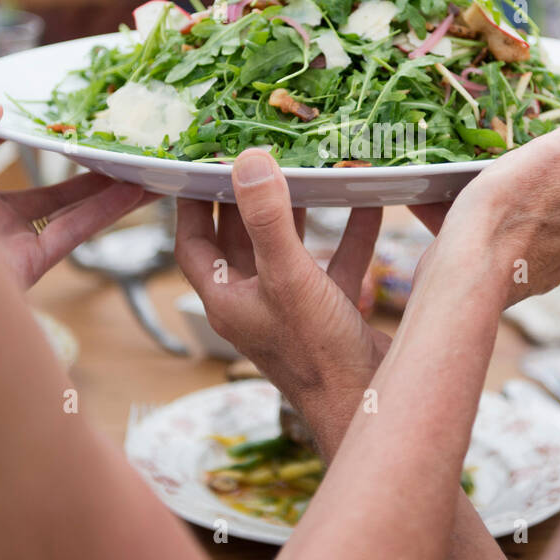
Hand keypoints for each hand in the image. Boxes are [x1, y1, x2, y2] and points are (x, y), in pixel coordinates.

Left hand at [0, 92, 150, 288]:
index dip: (9, 122)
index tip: (44, 106)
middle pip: (35, 177)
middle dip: (71, 158)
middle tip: (105, 134)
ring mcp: (3, 237)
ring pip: (62, 206)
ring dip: (101, 185)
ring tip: (137, 161)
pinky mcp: (25, 265)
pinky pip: (71, 233)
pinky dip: (104, 213)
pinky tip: (133, 192)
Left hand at [174, 149, 384, 452]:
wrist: (368, 408)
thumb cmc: (317, 353)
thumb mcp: (288, 276)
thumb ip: (267, 218)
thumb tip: (248, 159)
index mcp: (226, 297)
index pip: (191, 240)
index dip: (190, 200)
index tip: (199, 161)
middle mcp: (254, 302)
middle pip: (240, 237)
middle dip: (250, 196)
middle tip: (260, 151)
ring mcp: (292, 308)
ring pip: (288, 247)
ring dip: (301, 210)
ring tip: (313, 169)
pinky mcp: (329, 312)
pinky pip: (335, 262)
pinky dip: (349, 233)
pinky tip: (370, 202)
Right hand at [415, 96, 559, 306]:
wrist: (467, 277)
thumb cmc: (506, 211)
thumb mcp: (552, 157)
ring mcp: (554, 257)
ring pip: (556, 217)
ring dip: (543, 198)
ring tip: (514, 178)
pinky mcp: (524, 274)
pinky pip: (523, 242)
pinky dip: (511, 226)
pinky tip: (484, 215)